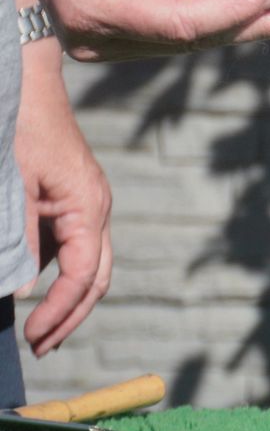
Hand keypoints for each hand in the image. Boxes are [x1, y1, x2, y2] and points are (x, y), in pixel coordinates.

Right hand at [0, 0, 269, 60]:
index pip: (183, 22)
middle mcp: (99, 38)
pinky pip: (179, 33)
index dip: (238, 8)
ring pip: (192, 41)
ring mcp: (108, 44)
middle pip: (195, 39)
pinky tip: (261, 10)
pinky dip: (220, 20)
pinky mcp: (120, 38)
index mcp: (95, 5)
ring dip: (246, 26)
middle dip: (256, 24)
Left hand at [12, 41, 111, 353]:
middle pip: (98, 277)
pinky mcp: (74, 198)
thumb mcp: (11, 186)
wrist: (26, 81)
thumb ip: (16, 239)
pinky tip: (32, 289)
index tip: (33, 337)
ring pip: (90, 264)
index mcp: (89, 207)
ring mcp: (89, 203)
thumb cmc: (18, 128)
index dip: (59, 312)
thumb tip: (14, 292)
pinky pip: (73, 245)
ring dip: (67, 299)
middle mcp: (98, 208)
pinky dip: (57, 274)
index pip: (83, 275)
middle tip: (41, 348)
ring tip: (41, 330)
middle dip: (71, 317)